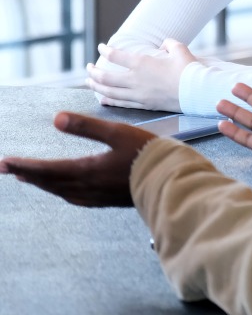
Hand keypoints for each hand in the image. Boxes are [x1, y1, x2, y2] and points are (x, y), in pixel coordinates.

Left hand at [0, 112, 155, 206]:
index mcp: (87, 170)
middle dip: (27, 174)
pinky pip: (76, 198)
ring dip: (43, 183)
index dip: (23, 166)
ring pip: (61, 191)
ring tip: (30, 178)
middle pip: (50, 182)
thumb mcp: (117, 132)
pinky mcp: (107, 200)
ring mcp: (97, 196)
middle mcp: (87, 187)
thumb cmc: (146, 153)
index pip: (46, 169)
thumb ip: (86, 126)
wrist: (169, 180)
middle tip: (9, 169)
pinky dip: (62, 191)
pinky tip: (66, 190)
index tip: (4, 163)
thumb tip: (56, 119)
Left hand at [86, 38, 194, 110]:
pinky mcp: (144, 105)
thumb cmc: (189, 69)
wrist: (196, 91)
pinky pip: (121, 103)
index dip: (106, 50)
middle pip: (106, 77)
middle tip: (88, 67)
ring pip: (110, 92)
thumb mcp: (179, 49)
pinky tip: (102, 99)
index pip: (116, 56)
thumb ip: (168, 44)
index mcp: (142, 63)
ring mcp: (138, 94)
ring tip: (88, 82)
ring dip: (96, 87)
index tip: (101, 47)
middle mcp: (136, 79)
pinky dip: (108, 100)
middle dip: (93, 72)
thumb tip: (163, 44)